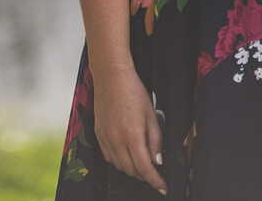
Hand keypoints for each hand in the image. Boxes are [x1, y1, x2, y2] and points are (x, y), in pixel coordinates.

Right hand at [92, 69, 167, 191]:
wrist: (112, 76)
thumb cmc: (133, 92)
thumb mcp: (151, 116)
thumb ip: (156, 141)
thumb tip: (158, 161)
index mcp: (132, 135)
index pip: (145, 168)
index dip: (155, 181)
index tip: (163, 186)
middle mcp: (116, 139)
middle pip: (131, 170)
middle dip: (145, 176)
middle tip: (156, 174)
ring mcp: (105, 137)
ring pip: (119, 166)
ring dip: (132, 170)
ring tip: (142, 164)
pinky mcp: (98, 134)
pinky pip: (108, 157)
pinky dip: (119, 162)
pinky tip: (127, 156)